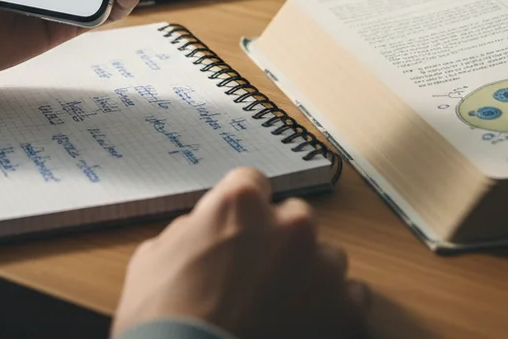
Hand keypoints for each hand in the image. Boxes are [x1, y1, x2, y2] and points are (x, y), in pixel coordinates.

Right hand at [112, 168, 367, 338]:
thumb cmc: (162, 320)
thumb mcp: (154, 257)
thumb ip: (191, 231)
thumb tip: (203, 231)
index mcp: (240, 203)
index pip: (253, 182)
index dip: (244, 209)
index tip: (239, 230)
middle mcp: (289, 224)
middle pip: (296, 217)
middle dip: (281, 241)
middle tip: (259, 276)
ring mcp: (321, 267)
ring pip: (328, 257)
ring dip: (310, 275)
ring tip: (285, 307)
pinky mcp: (345, 310)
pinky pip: (353, 297)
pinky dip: (335, 310)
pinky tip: (308, 325)